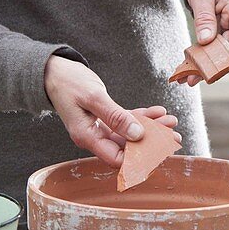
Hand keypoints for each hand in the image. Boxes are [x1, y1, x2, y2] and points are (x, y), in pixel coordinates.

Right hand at [44, 56, 179, 166]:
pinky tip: (159, 112)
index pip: (116, 158)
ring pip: (131, 133)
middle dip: (152, 143)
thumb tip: (137, 134)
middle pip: (127, 148)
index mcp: (87, 137)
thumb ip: (115, 116)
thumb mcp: (93, 98)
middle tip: (174, 136)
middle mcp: (95, 136)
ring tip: (172, 121)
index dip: (138, 158)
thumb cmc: (68, 83)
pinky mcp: (105, 116)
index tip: (160, 150)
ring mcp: (100, 127)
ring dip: (152, 128)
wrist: (54, 71)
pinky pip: (127, 120)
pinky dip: (143, 116)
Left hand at [184, 0, 228, 85]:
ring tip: (185, 79)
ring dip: (205, 65)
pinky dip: (202, 56)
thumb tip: (206, 41)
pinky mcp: (224, 31)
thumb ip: (204, 16)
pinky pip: (215, 46)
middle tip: (190, 80)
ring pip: (221, 51)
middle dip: (212, 66)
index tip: (213, 70)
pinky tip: (188, 68)